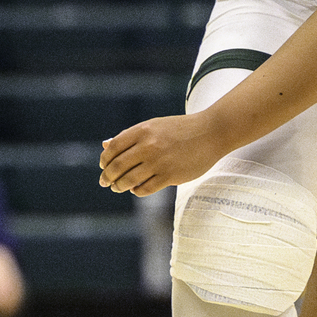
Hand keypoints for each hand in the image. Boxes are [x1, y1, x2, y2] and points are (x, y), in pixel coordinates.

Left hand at [99, 110, 230, 196]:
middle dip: (107, 177)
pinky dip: (137, 190)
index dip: (105, 159)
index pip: (114, 148)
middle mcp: (149, 146)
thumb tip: (105, 145)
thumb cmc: (181, 129)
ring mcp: (159, 162)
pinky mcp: (171, 176)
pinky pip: (145, 189)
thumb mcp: (154, 126)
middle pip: (117, 166)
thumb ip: (130, 136)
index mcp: (143, 130)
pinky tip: (136, 188)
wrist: (212, 132)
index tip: (104, 166)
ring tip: (118, 187)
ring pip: (129, 180)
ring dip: (119, 186)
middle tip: (105, 182)